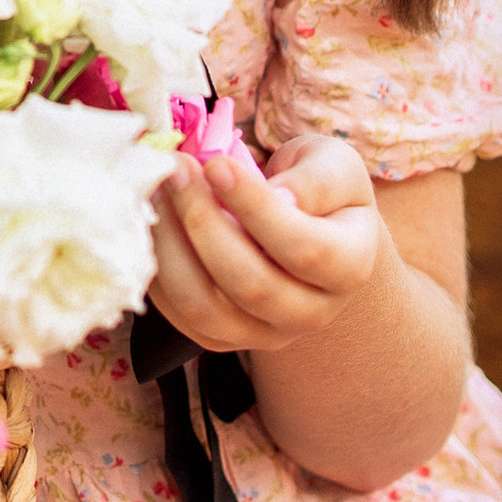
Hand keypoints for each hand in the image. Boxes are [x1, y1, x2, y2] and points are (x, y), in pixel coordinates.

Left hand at [145, 132, 382, 359]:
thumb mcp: (331, 165)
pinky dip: (155, 268)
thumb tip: (280, 197)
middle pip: (251, 285)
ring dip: (170, 248)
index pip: (305, 249)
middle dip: (203, 222)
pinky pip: (177, 314)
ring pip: (205, 308)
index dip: (256, 208)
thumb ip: (316, 179)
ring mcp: (264, 333)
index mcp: (350, 267)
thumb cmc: (316, 188)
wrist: (304, 229)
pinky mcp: (220, 337)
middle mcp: (312, 313)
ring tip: (156, 193)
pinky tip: (151, 223)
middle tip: (176, 170)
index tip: (217, 164)